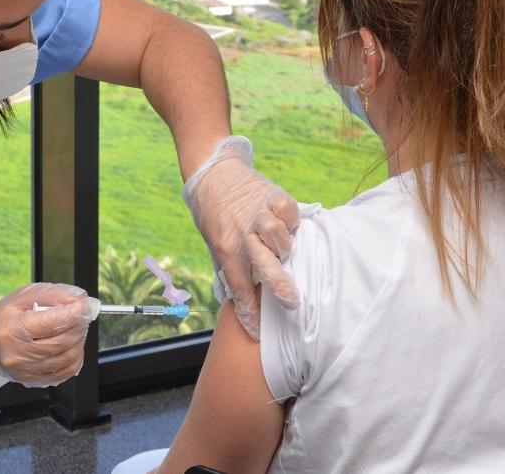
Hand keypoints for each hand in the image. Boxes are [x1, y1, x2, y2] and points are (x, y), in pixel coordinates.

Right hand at [0, 283, 100, 401]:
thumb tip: (80, 298)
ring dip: (79, 342)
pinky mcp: (31, 381)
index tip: (86, 305)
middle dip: (79, 326)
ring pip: (67, 359)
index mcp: (11, 329)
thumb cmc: (3, 317)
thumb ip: (53, 294)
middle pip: (62, 341)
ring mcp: (24, 371)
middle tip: (81, 316)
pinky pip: (64, 373)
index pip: (52, 322)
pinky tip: (70, 347)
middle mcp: (16, 354)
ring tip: (74, 330)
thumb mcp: (22, 296)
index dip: (75, 313)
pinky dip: (75, 359)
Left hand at [182, 135, 300, 338]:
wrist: (213, 172)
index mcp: (225, 247)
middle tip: (291, 303)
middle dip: (279, 287)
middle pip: (265, 265)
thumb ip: (228, 267)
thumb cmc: (213, 213)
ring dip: (283, 247)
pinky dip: (290, 220)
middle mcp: (242, 233)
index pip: (239, 287)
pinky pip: (289, 213)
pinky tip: (286, 224)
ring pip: (280, 237)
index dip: (249, 311)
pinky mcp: (274, 196)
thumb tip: (238, 297)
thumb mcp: (214, 242)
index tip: (257, 331)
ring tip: (282, 250)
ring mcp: (259, 214)